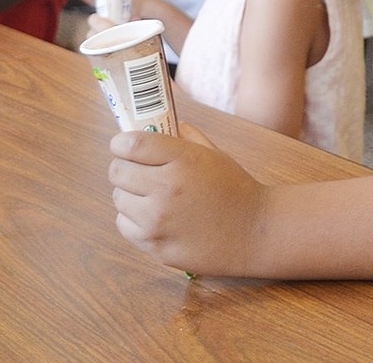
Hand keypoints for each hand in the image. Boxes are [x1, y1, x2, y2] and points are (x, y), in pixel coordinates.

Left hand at [109, 123, 269, 275]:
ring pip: (119, 199)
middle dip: (125, 167)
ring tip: (152, 196)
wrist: (255, 233)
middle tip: (139, 171)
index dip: (121, 142)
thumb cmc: (236, 190)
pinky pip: (125, 226)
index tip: (123, 145)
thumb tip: (159, 126)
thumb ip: (186, 138)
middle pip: (117, 171)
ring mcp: (158, 222)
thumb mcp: (215, 155)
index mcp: (183, 161)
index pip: (130, 144)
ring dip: (130, 195)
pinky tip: (156, 218)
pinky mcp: (155, 247)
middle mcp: (166, 190)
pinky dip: (135, 220)